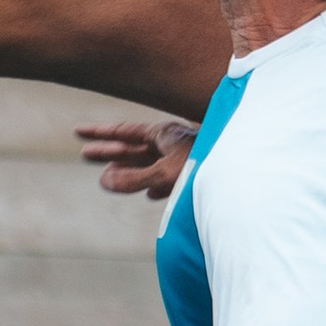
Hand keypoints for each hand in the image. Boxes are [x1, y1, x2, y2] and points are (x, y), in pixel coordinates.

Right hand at [77, 119, 197, 199]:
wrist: (246, 178)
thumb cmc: (208, 167)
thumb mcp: (167, 172)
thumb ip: (135, 178)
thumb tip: (103, 181)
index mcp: (165, 134)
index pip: (124, 132)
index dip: (99, 133)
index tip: (78, 131)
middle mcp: (173, 143)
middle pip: (133, 148)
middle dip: (108, 152)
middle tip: (84, 155)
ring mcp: (185, 159)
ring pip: (149, 164)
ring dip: (127, 170)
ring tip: (107, 175)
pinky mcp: (195, 176)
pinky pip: (168, 180)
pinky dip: (154, 185)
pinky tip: (151, 194)